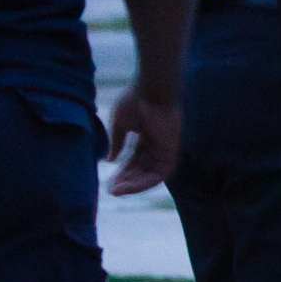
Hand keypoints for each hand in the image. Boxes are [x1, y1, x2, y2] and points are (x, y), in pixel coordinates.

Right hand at [102, 86, 181, 200]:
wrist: (151, 90)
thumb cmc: (135, 100)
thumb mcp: (121, 124)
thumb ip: (116, 143)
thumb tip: (109, 160)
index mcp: (146, 137)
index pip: (135, 160)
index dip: (122, 172)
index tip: (109, 181)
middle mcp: (157, 146)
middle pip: (141, 170)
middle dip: (126, 181)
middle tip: (111, 190)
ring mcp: (165, 150)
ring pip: (150, 176)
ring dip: (133, 185)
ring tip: (116, 191)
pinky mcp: (171, 153)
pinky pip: (159, 176)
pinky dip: (144, 183)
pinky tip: (128, 187)